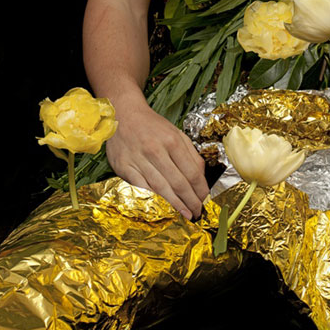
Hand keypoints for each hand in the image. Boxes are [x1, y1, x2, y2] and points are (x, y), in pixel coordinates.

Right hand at [106, 98, 208, 220]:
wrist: (124, 115)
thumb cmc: (153, 125)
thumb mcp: (176, 133)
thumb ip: (191, 153)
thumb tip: (201, 176)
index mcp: (173, 141)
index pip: (192, 172)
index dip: (200, 189)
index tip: (205, 200)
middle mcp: (156, 151)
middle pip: (178, 183)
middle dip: (191, 201)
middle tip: (197, 212)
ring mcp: (139, 160)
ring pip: (161, 188)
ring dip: (175, 205)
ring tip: (185, 214)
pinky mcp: (124, 167)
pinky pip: (141, 188)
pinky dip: (153, 199)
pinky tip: (162, 208)